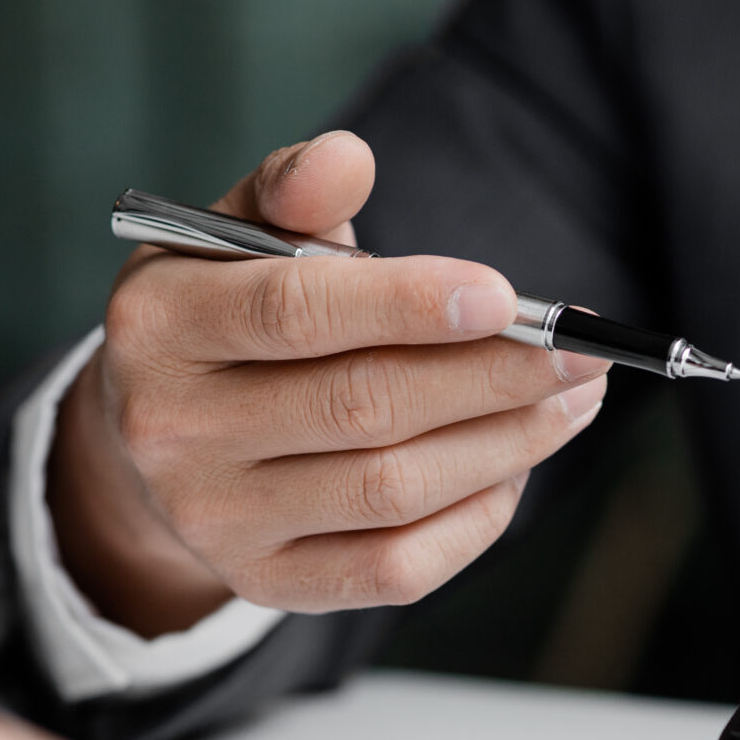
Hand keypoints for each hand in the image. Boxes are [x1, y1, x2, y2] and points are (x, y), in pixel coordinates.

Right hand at [48, 130, 610, 635]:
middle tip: (580, 352)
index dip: (407, 303)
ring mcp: (218, 519)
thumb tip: (347, 157)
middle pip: (362, 408)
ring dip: (506, 445)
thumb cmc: (225, 313)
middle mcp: (173, 429)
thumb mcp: (233, 237)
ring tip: (572, 400)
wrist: (160, 440)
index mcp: (159, 323)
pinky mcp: (266, 582)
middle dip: (492, 378)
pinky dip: (475, 519)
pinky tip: (517, 467)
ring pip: (392, 490)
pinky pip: (396, 568)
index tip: (507, 297)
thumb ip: (292, 192)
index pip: (293, 311)